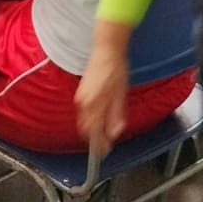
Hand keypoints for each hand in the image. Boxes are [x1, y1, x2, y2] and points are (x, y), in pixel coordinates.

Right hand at [75, 27, 131, 153]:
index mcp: (95, 103)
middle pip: (86, 129)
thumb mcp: (121, 93)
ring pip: (84, 121)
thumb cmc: (116, 69)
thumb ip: (117, 114)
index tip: (105, 151)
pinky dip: (90, 120)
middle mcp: (84, 102)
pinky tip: (99, 121)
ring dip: (92, 130)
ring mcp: (81, 97)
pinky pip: (83, 113)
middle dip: (95, 140)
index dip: (99, 145)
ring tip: (104, 135)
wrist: (106, 50)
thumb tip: (115, 132)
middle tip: (105, 146)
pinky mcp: (81, 94)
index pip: (94, 132)